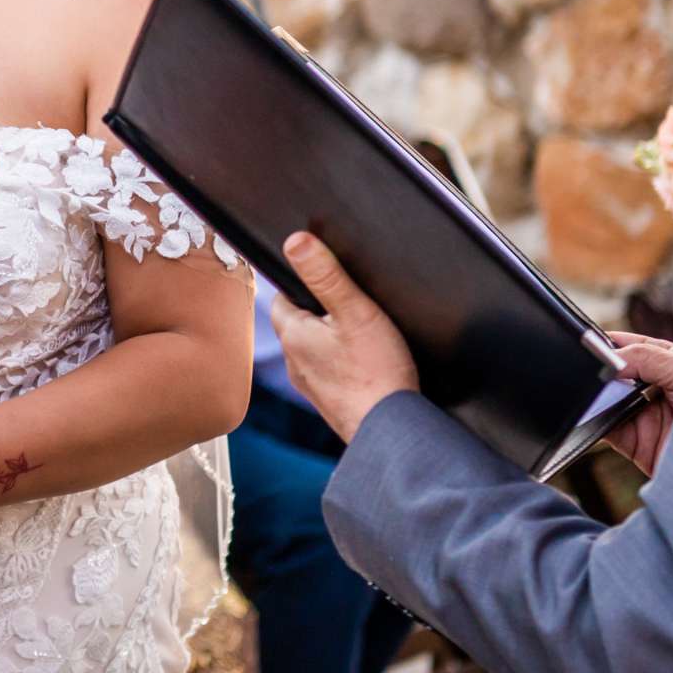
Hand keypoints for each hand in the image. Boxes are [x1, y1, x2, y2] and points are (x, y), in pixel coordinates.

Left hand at [267, 232, 417, 442]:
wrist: (390, 430)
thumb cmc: (375, 372)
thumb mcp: (354, 311)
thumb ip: (326, 275)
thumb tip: (296, 241)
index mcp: (293, 334)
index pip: (281, 296)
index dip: (299, 281)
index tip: (319, 273)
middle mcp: (294, 361)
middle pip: (297, 321)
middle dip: (315, 308)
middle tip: (342, 299)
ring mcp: (311, 385)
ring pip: (312, 348)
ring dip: (328, 336)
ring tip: (355, 329)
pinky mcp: (330, 402)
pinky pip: (328, 372)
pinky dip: (340, 362)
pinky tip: (362, 361)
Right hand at [601, 331, 672, 476]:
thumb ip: (645, 357)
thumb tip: (610, 359)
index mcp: (670, 364)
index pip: (634, 347)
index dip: (614, 343)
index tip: (591, 340)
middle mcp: (655, 388)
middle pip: (617, 373)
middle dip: (602, 370)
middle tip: (591, 367)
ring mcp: (644, 415)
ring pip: (608, 399)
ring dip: (598, 395)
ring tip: (593, 389)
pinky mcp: (635, 442)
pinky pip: (605, 426)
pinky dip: (594, 419)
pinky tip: (592, 411)